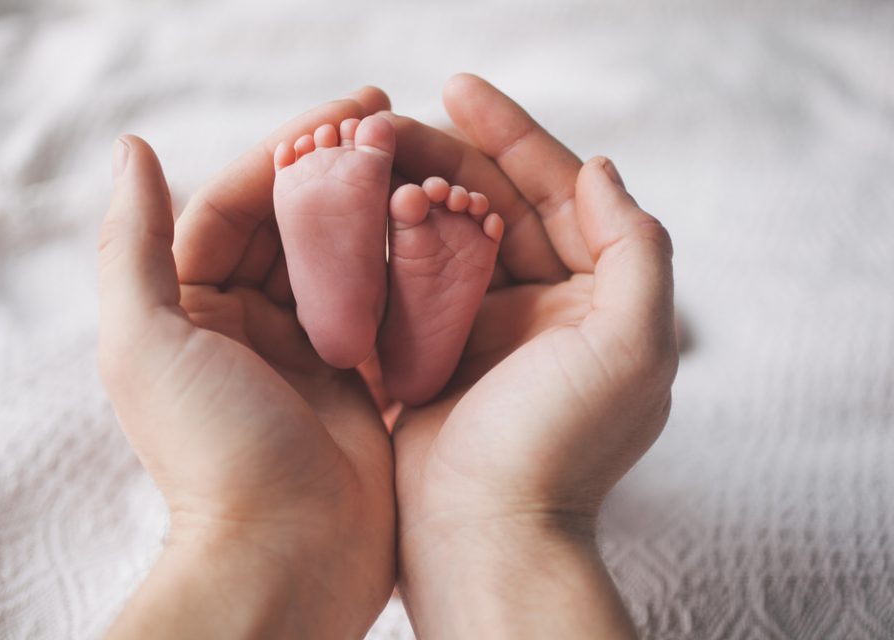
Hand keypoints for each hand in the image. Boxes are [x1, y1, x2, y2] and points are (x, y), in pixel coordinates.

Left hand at [98, 89, 394, 639]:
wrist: (287, 556)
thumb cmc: (212, 452)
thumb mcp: (147, 342)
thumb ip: (133, 244)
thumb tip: (132, 148)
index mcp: (192, 305)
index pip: (235, 203)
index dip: (286, 151)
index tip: (348, 112)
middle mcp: (247, 321)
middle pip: (293, 223)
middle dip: (338, 171)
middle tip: (395, 124)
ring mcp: (307, 348)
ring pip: (343, 257)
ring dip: (376, 211)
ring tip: (423, 166)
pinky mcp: (358, 377)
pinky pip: (381, 304)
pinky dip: (405, 266)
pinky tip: (439, 231)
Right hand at [383, 75, 677, 637]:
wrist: (486, 537)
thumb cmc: (559, 446)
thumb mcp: (632, 344)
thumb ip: (636, 249)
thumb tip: (601, 169)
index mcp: (594, 295)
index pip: (555, 191)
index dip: (513, 134)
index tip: (458, 88)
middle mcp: (542, 304)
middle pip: (492, 204)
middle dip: (445, 157)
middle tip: (388, 120)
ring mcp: (482, 327)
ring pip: (443, 235)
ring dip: (407, 193)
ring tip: (364, 157)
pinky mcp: (431, 352)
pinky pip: (406, 280)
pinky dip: (382, 244)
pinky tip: (351, 213)